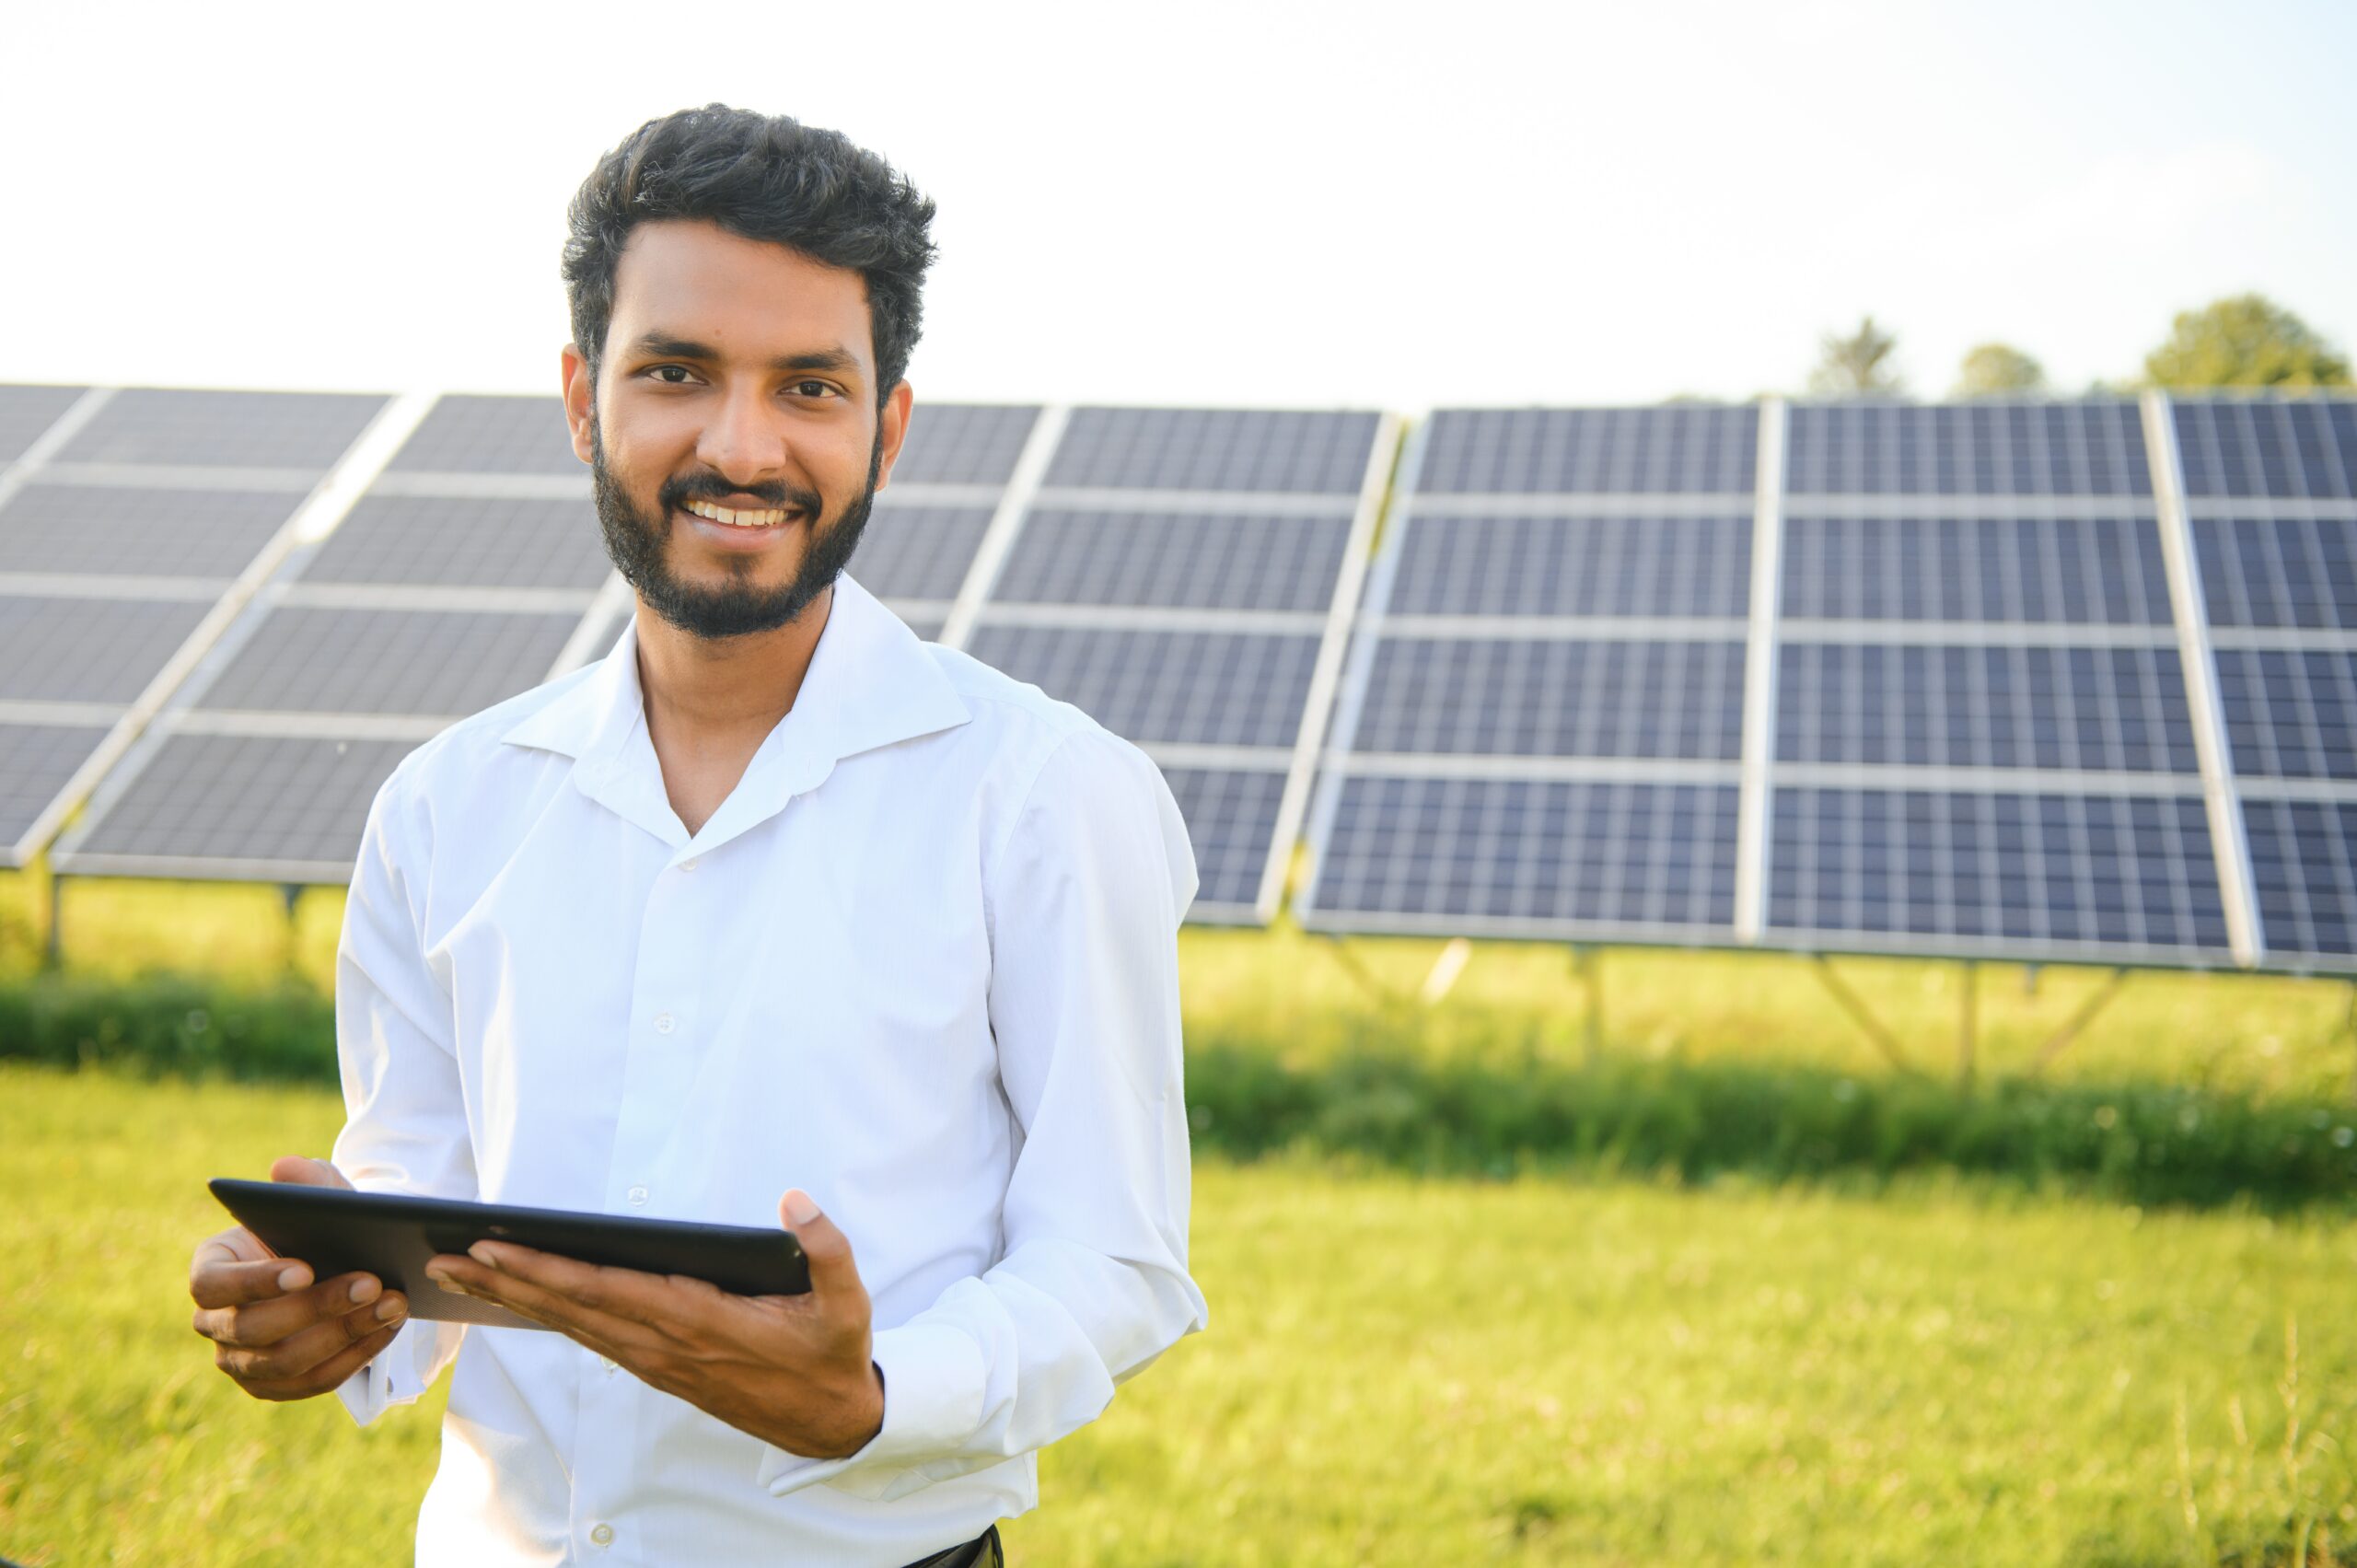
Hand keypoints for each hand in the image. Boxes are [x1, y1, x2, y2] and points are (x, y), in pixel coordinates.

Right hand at [189, 1156, 409, 1400]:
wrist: (337, 1266)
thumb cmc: (317, 1230)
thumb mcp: (319, 1199)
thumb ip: (306, 1182)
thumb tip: (285, 1167)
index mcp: (210, 1268)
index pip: (212, 1284)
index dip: (255, 1281)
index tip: (305, 1269)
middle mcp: (213, 1321)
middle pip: (252, 1329)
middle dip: (317, 1307)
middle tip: (371, 1283)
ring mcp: (238, 1360)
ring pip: (284, 1362)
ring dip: (344, 1334)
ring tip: (392, 1305)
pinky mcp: (273, 1385)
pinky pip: (312, 1382)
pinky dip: (355, 1357)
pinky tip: (388, 1329)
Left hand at [425, 1188, 883, 1458]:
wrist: (832, 1422)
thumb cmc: (833, 1354)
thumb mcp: (848, 1303)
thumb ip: (827, 1248)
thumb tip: (796, 1201)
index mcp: (705, 1322)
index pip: (611, 1291)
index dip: (550, 1270)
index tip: (500, 1248)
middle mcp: (670, 1345)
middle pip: (574, 1309)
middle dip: (507, 1282)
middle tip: (447, 1258)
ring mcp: (660, 1362)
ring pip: (574, 1327)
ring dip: (516, 1300)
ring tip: (463, 1273)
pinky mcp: (661, 1369)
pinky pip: (593, 1339)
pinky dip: (550, 1316)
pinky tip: (520, 1299)